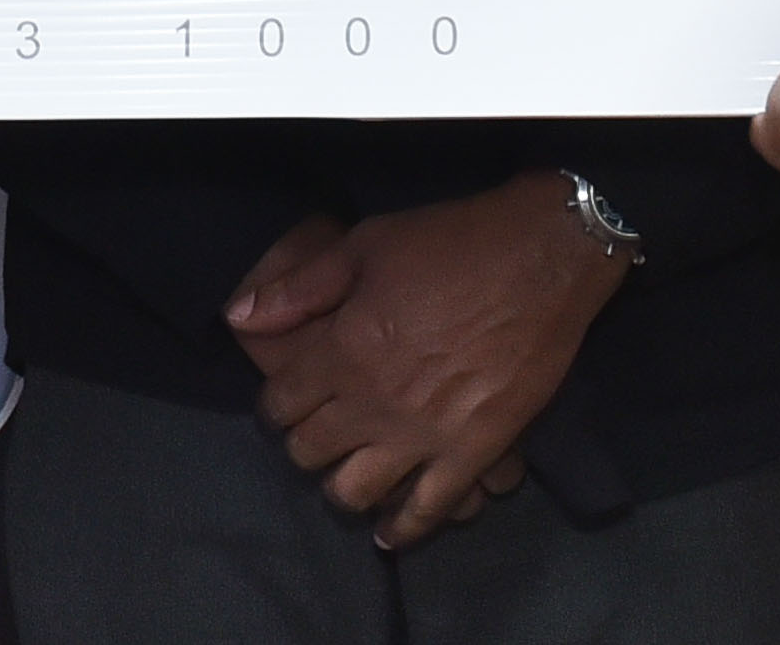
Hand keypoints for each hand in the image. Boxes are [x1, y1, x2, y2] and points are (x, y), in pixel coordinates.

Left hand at [225, 183, 626, 548]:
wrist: (541, 258)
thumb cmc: (449, 245)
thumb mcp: (363, 247)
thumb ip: (298, 289)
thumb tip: (238, 317)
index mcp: (342, 353)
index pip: (281, 404)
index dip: (275, 406)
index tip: (284, 403)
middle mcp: (373, 404)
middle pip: (311, 451)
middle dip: (304, 445)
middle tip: (317, 434)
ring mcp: (423, 435)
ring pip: (356, 491)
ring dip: (342, 489)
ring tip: (348, 479)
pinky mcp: (473, 451)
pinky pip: (430, 510)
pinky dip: (404, 529)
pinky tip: (388, 535)